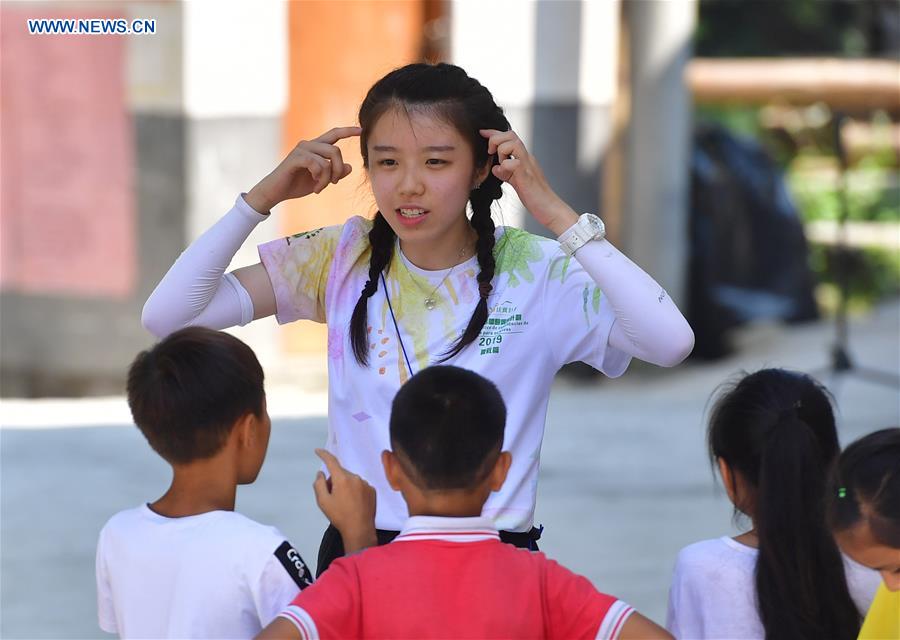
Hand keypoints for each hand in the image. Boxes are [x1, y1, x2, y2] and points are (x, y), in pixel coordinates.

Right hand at [245, 126, 360, 212]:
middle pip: (336, 150)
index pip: (334, 135)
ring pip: (328, 159)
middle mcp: (309, 145)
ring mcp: (302, 150)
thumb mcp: (320, 181)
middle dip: (338, 169)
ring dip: (328, 177)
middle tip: (334, 183)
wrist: (276, 192)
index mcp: (315, 148)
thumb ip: (334, 173)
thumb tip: (349, 166)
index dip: (347, 131)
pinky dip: (320, 178)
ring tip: (320, 188)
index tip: (361, 130)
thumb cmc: (297, 185)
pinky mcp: (296, 158)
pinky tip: (314, 186)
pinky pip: (317, 164)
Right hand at [312, 448, 376, 553]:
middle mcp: (355, 478)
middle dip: (334, 481)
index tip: (318, 451)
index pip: (331, 461)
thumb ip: (319, 484)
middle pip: (340, 473)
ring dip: (345, 486)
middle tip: (332, 497)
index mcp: (342, 479)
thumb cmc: (340, 516)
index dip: (324, 455)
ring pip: (350, 479)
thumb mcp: (323, 502)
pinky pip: (360, 485)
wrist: (359, 529)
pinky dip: (355, 491)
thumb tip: (321, 473)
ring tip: (345, 504)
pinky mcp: (372, 490)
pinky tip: (354, 504)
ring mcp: (365, 483)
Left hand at [480, 129, 577, 235]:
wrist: (550, 209)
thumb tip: (495, 167)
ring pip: (513, 144)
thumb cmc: (534, 197)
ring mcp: (528, 166)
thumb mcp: (516, 182)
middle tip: (490, 152)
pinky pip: (513, 163)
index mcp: (524, 158)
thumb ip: (506, 173)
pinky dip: (504, 167)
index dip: (494, 132)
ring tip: (501, 166)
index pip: (509, 137)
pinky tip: (505, 176)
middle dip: (496, 139)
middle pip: (511, 134)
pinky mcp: (527, 177)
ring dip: (501, 152)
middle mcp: (527, 158)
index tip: (482, 132)